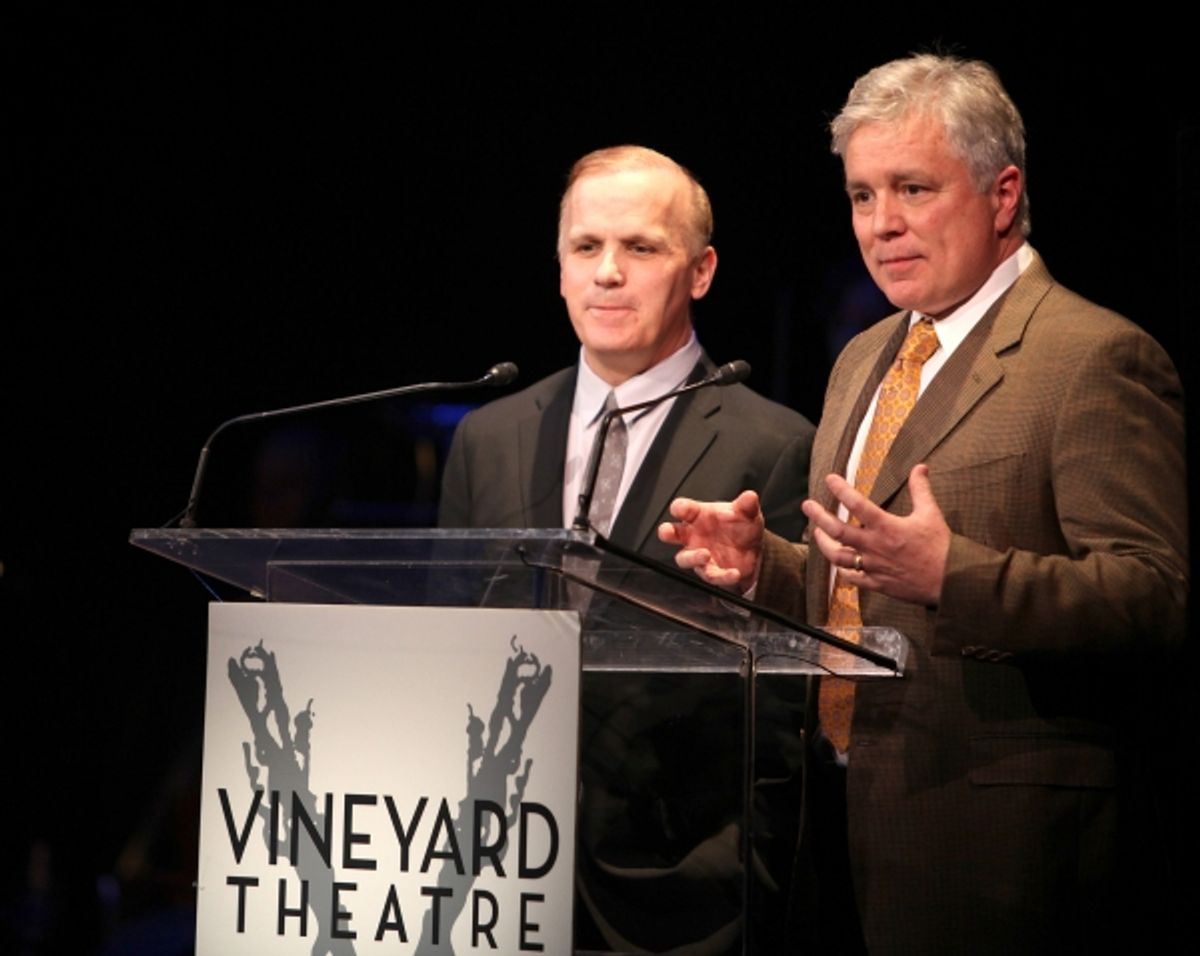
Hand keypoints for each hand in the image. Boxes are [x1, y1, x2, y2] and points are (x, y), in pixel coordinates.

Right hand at [658, 490, 764, 589]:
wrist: (753, 550)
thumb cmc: (740, 527)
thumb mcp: (747, 514)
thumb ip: (747, 505)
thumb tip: (750, 496)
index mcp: (698, 516)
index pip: (683, 508)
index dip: (679, 508)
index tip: (680, 509)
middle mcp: (693, 535)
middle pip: (671, 533)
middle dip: (666, 532)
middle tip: (667, 532)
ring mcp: (698, 554)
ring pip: (685, 558)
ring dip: (693, 557)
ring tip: (706, 554)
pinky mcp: (709, 571)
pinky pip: (711, 576)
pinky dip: (722, 576)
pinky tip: (734, 573)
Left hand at [801, 463, 949, 605]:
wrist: (951, 580)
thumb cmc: (941, 546)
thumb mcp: (931, 513)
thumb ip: (921, 489)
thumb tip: (920, 467)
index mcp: (887, 527)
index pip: (857, 505)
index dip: (841, 490)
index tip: (829, 479)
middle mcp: (875, 547)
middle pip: (837, 531)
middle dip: (818, 517)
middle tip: (806, 506)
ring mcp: (873, 566)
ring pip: (838, 557)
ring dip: (823, 544)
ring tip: (816, 533)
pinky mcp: (877, 583)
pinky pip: (852, 578)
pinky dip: (841, 570)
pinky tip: (837, 563)